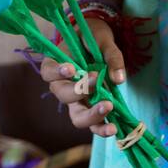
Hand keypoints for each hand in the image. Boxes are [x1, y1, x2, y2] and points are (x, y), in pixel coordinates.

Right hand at [39, 16, 125, 135]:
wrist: (100, 44)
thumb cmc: (94, 37)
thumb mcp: (102, 38)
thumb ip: (110, 55)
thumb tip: (118, 79)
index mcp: (56, 65)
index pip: (48, 72)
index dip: (57, 72)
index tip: (71, 68)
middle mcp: (62, 86)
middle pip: (63, 96)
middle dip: (78, 92)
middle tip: (96, 81)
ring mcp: (77, 101)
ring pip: (77, 116)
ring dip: (92, 116)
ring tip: (108, 107)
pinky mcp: (91, 108)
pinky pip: (93, 124)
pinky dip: (102, 128)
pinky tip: (113, 129)